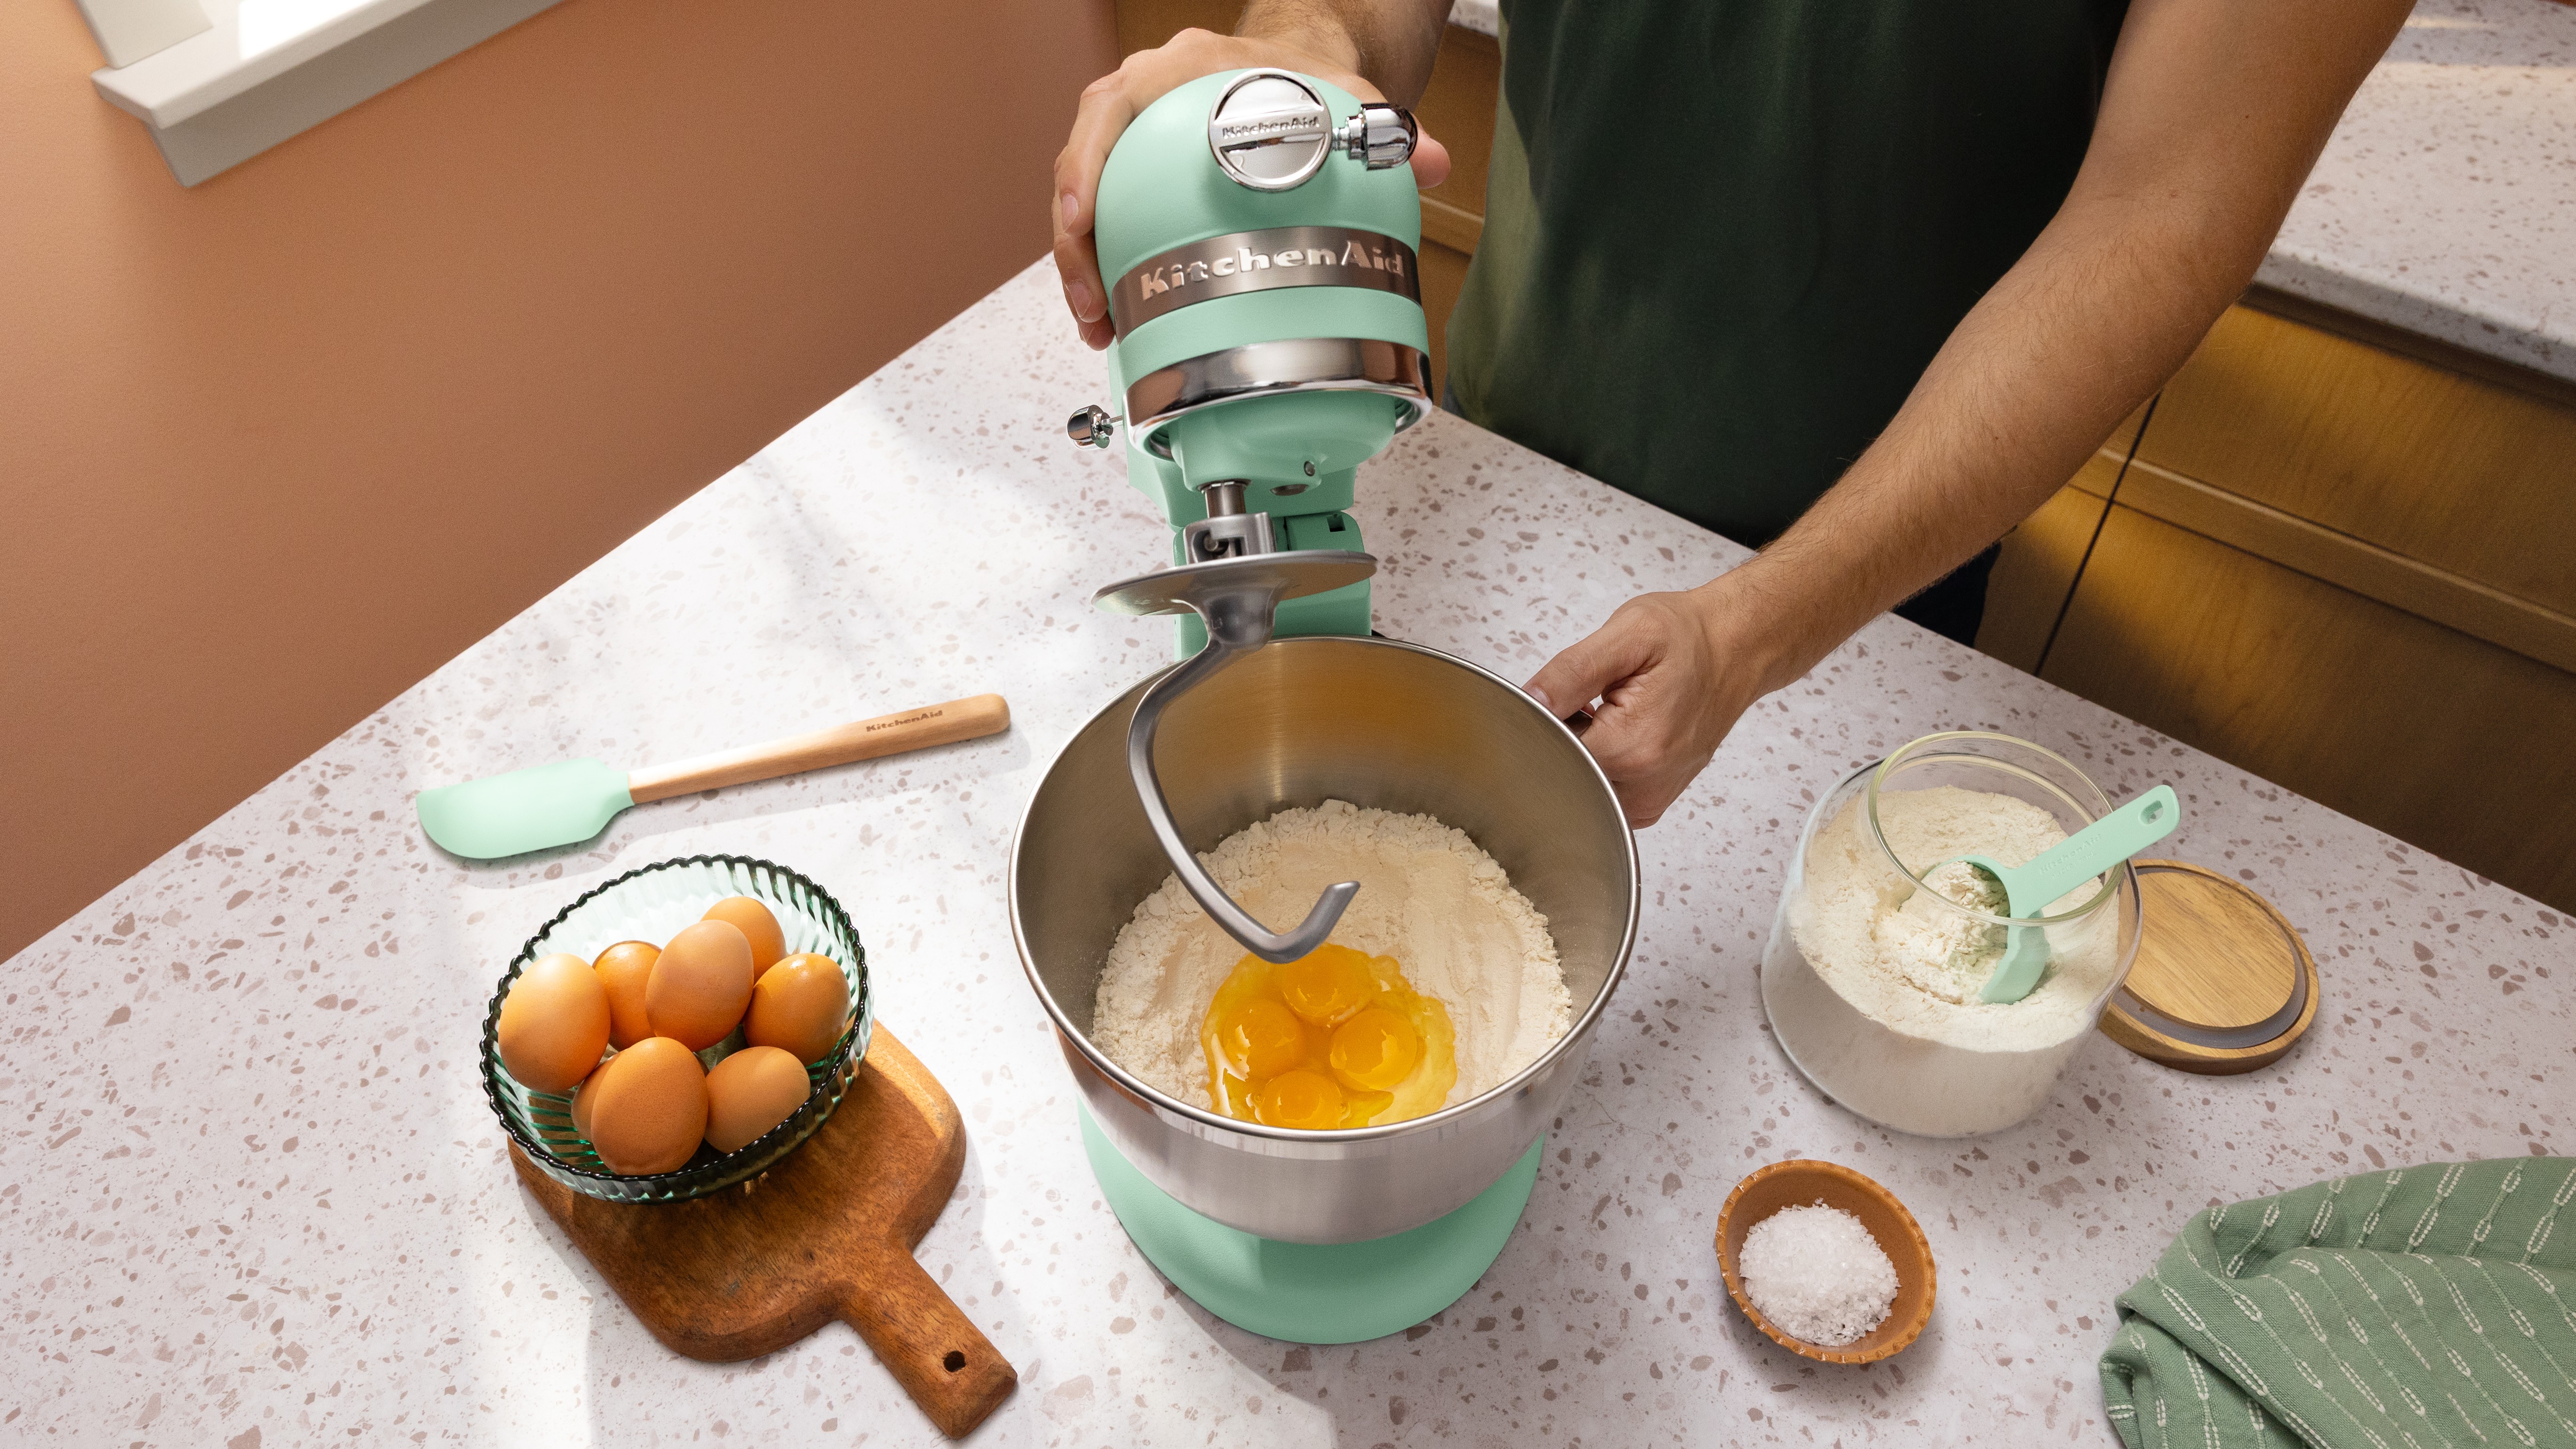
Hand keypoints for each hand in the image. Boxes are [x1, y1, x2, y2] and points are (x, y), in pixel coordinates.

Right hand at [1051, 28, 1451, 349]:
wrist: (1297, 67)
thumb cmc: (1302, 74)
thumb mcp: (1343, 94)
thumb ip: (1385, 127)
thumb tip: (1427, 160)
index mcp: (1173, 69)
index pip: (1107, 109)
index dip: (1085, 168)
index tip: (1082, 220)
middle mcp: (1141, 100)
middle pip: (1083, 166)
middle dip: (1077, 245)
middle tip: (1092, 306)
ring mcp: (1134, 139)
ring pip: (1087, 202)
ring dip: (1085, 268)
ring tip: (1099, 327)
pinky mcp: (1138, 176)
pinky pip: (1109, 220)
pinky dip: (1109, 269)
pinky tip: (1119, 319)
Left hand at [1526, 583, 1778, 828]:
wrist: (1737, 649)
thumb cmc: (1687, 638)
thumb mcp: (1627, 636)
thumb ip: (1571, 672)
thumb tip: (1530, 702)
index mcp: (1632, 748)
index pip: (1549, 754)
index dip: (1542, 724)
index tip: (1564, 697)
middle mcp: (1644, 785)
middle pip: (1564, 774)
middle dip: (1562, 739)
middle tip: (1592, 700)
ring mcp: (1651, 799)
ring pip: (1582, 785)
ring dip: (1581, 753)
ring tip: (1608, 714)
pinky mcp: (1654, 801)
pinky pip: (1604, 791)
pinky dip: (1599, 765)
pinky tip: (1616, 733)